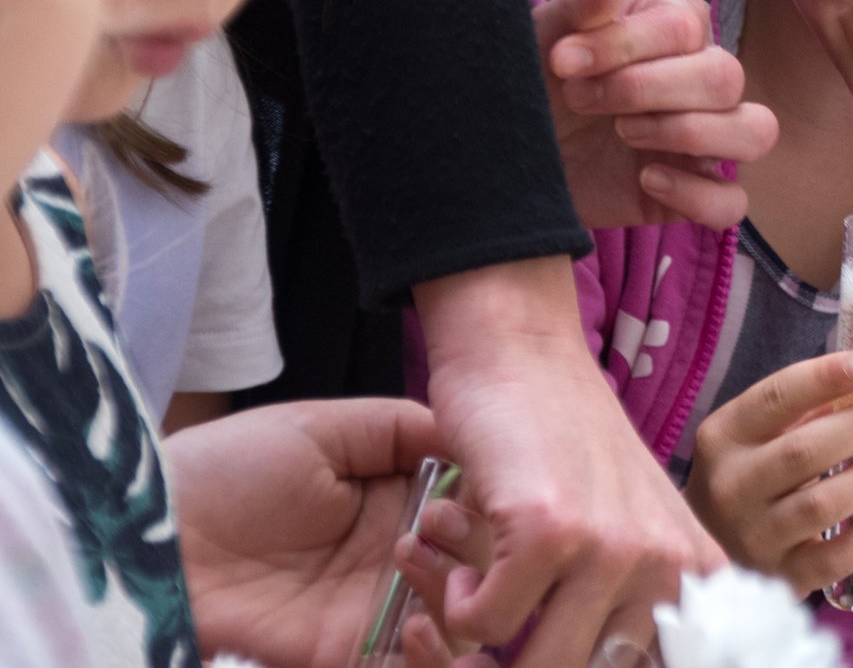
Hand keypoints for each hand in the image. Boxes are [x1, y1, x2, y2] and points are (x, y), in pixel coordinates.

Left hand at [169, 398, 488, 667]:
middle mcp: (392, 557)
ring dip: (463, 606)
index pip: (472, 508)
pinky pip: (409, 667)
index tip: (466, 491)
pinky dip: (434, 660)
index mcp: (394, 496)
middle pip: (478, 569)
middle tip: (434, 531)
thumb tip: (475, 436)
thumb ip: (401, 428)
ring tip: (426, 577)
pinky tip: (419, 629)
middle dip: (480, 554)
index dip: (486, 505)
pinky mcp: (341, 655)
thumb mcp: (320, 427)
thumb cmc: (226, 469)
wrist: (149, 535)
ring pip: (459, 625)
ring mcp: (369, 610)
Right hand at [417, 258, 726, 666]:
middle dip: (523, 665)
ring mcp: (611, 549)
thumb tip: (612, 665)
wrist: (525, 354)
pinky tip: (461, 563)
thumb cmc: (568, 445)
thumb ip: (638, 606)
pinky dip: (456, 607)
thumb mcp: (634, 526)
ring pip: (535, 667)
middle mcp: (667, 566)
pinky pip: (483, 626)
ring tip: (471, 594)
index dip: (591, 661)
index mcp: (696, 573)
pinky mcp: (548, 532)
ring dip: (482, 645)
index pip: (674, 666)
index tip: (538, 645)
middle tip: (486, 629)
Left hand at [536, 0, 778, 229]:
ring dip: (690, 133)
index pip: (687, 28)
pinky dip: (696, 194)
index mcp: (673, 30)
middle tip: (583, 100)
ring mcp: (702, 140)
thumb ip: (585, 4)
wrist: (504, 153)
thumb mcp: (544, 39)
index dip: (625, 46)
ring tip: (626, 136)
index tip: (562, 61)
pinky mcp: (690, 193)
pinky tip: (646, 180)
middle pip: (727, 76)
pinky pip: (733, 203)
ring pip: (755, 131)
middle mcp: (699, 80)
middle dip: (647, 89)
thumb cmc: (531, 82)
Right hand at [685, 351, 852, 597]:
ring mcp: (753, 536)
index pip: (775, 398)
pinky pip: (832, 560)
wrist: (705, 550)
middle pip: (803, 451)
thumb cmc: (748, 475)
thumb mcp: (760, 435)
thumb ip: (812, 409)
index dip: (824, 378)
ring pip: (820, 504)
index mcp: (724, 437)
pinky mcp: (778, 577)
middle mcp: (731, 487)